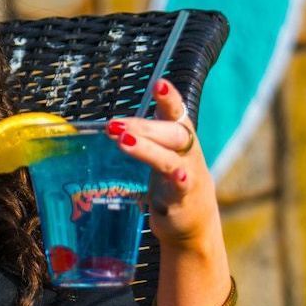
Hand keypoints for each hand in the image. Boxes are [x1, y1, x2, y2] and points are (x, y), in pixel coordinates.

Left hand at [105, 80, 219, 250]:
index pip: (175, 113)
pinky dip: (179, 181)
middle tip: (115, 125)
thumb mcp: (161, 153)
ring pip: (169, 160)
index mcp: (179, 138)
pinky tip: (177, 175)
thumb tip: (109, 126)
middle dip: (145, 127)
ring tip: (123, 141)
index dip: (169, 98)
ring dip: (146, 150)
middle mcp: (187, 153)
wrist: (195, 222)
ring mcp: (187, 176)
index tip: (159, 84)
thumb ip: (145, 137)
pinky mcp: (183, 199)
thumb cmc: (172, 181)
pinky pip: (181, 188)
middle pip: (173, 133)